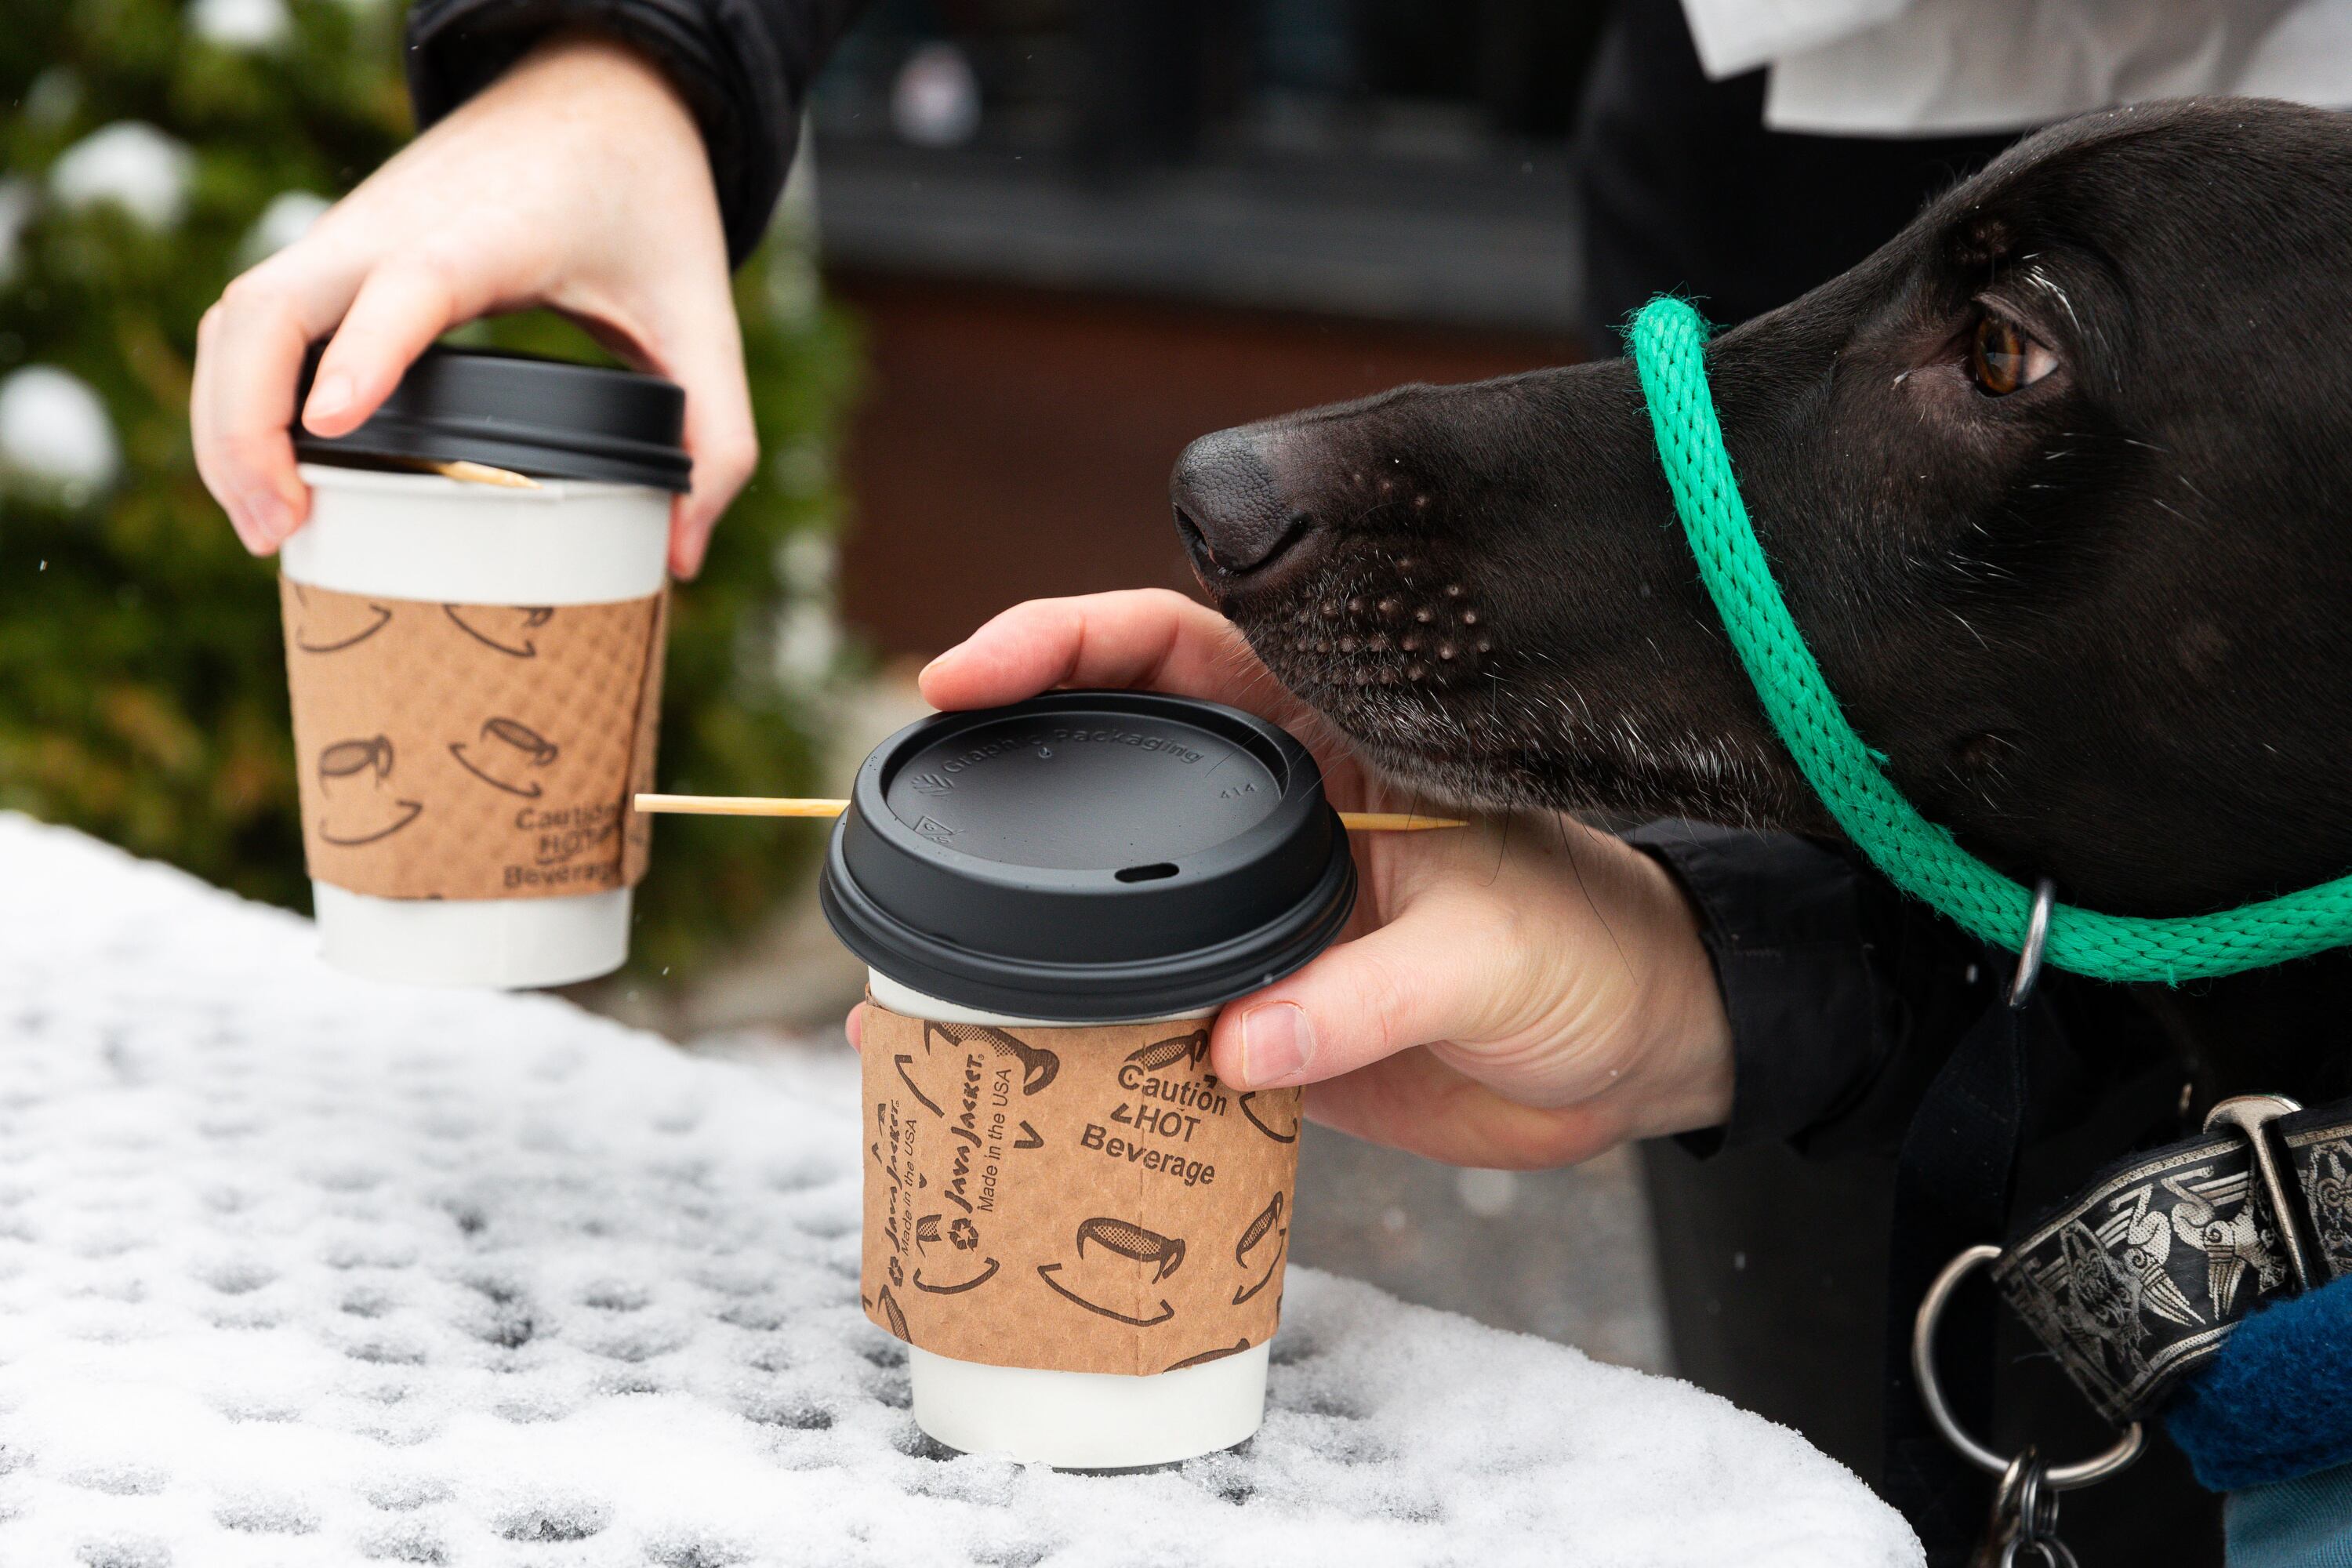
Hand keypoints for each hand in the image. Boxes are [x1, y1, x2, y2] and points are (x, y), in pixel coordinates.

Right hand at [192, 31, 749, 577]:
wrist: (595, 95)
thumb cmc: (644, 202)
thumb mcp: (703, 314)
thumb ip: (717, 436)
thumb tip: (682, 553)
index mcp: (490, 234)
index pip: (406, 284)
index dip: (364, 352)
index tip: (331, 425)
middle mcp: (394, 227)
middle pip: (267, 311)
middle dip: (247, 425)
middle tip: (286, 532)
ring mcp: (350, 235)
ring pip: (238, 317)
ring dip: (227, 421)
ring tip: (271, 528)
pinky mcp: (335, 252)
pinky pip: (252, 321)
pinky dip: (238, 395)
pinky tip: (267, 476)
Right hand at [847, 590, 1735, 1169]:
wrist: (1636, 1061)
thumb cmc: (1592, 955)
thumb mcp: (1495, 953)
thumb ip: (1371, 994)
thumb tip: (1242, 1044)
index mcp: (1334, 738)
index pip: (1177, 649)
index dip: (1065, 641)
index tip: (967, 672)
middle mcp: (1275, 813)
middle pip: (1108, 763)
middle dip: (1005, 768)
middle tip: (909, 793)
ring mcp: (1253, 912)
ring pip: (1107, 899)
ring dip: (1016, 927)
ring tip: (910, 968)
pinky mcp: (1252, 1010)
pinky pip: (1141, 1015)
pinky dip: (1072, 1044)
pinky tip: (996, 1069)